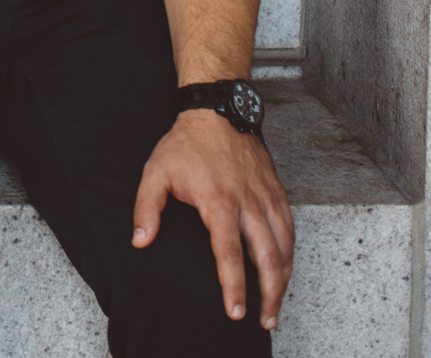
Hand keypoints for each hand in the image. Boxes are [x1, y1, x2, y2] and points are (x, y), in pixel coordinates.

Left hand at [132, 110, 293, 329]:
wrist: (217, 110)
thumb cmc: (185, 144)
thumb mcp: (155, 172)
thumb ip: (146, 208)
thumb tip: (140, 242)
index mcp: (218, 202)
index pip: (229, 254)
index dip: (234, 286)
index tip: (235, 311)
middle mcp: (248, 203)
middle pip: (267, 258)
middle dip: (268, 295)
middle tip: (264, 320)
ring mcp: (265, 197)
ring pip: (284, 246)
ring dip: (283, 280)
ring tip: (275, 306)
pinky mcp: (276, 191)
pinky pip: (290, 228)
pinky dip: (290, 254)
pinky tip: (284, 270)